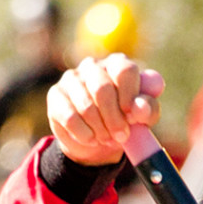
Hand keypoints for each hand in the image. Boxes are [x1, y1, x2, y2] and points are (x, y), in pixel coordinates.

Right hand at [47, 54, 162, 165]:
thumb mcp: (142, 117)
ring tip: (107, 139)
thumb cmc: (123, 121)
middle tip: (121, 136)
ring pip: (85, 105)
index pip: (124, 70)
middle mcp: (93, 66)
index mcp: (117, 64)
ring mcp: (71, 78)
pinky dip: (84, 134)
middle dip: (114, 118)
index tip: (132, 117)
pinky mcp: (55, 95)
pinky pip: (69, 117)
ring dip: (100, 129)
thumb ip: (147, 109)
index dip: (129, 96)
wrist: (96, 139)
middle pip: (103, 88)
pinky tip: (91, 139)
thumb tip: (139, 107)